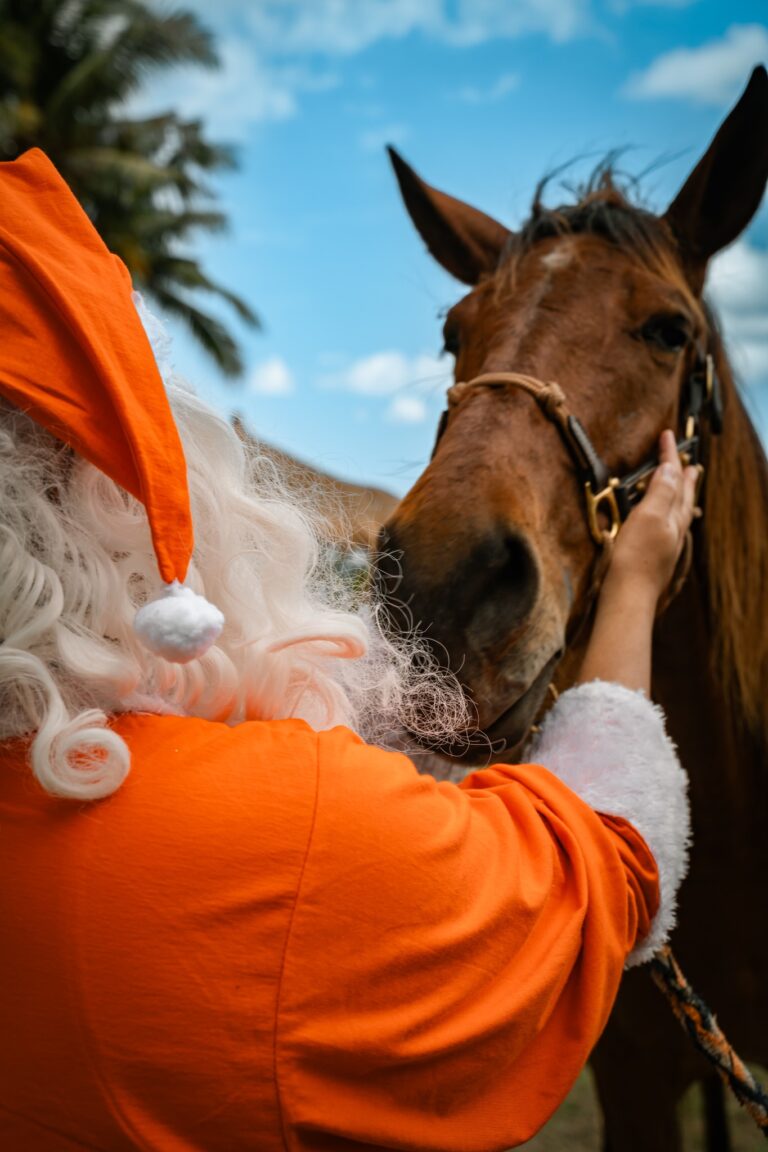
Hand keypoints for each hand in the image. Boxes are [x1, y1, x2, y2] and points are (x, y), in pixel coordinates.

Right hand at [605, 430, 700, 605]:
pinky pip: (667, 529)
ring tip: (681, 488)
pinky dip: (667, 516)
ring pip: (678, 514)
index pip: (675, 478)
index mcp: (675, 518)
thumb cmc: (635, 559)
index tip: (667, 435)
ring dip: (679, 496)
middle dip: (685, 478)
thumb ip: (662, 492)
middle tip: (690, 465)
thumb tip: (674, 468)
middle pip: (684, 498)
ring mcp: (665, 546)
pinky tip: (662, 524)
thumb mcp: (648, 517)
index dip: (670, 456)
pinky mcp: (652, 558)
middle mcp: (674, 531)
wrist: (626, 598)